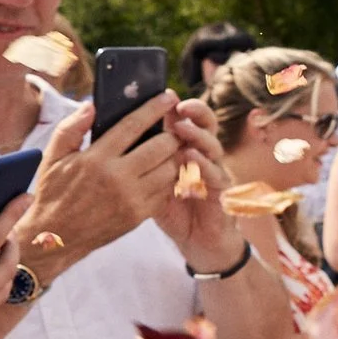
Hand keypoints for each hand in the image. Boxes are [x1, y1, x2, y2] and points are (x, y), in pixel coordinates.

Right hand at [19, 96, 182, 275]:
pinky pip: (166, 191)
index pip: (133, 125)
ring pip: (170, 169)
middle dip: (172, 134)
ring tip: (169, 150)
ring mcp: (131, 198)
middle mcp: (117, 178)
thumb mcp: (53, 158)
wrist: (56, 237)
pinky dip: (168, 179)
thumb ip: (71, 129)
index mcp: (96, 159)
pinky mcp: (140, 215)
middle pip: (162, 146)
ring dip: (173, 157)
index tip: (168, 96)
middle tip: (173, 128)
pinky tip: (161, 172)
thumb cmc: (54, 193)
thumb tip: (91, 105)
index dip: (155, 108)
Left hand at [153, 99, 244, 268]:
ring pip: (213, 147)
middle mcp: (205, 157)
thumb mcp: (152, 183)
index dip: (179, 108)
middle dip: (195, 113)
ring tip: (182, 128)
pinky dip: (204, 164)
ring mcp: (215, 173)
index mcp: (187, 150)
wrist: (198, 242)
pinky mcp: (222, 194)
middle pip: (206, 126)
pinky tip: (191, 157)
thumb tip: (115, 141)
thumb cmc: (174, 211)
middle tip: (179, 105)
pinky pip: (216, 175)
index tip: (164, 96)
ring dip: (198, 135)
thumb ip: (140, 161)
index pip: (187, 121)